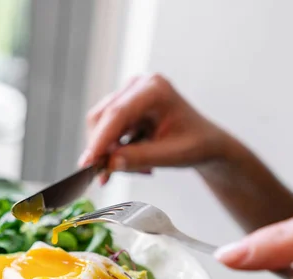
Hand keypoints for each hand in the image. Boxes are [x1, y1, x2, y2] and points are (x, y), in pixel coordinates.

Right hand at [79, 74, 233, 183]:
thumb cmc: (196, 145)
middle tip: (107, 177)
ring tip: (137, 169)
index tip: (88, 163)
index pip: (117, 114)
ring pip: (100, 126)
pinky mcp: (123, 107)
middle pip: (102, 117)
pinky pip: (106, 131)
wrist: (204, 143)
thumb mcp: (173, 155)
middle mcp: (138, 86)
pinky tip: (131, 162)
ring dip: (109, 153)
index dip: (99, 140)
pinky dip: (113, 151)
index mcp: (155, 90)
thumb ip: (141, 158)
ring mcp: (128, 94)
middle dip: (101, 150)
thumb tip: (110, 164)